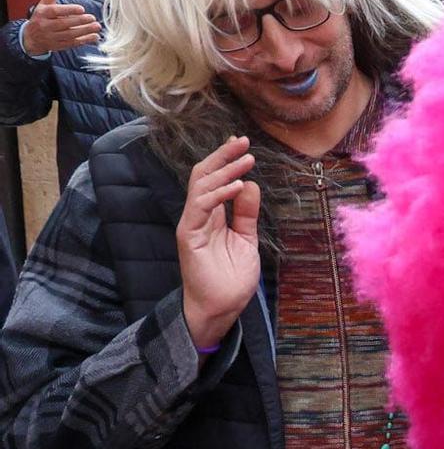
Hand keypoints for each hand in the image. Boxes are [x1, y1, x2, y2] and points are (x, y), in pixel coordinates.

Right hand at [19, 0, 100, 55]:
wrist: (31, 38)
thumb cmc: (41, 18)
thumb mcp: (43, 5)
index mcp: (43, 14)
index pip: (55, 11)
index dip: (68, 10)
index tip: (82, 8)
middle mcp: (46, 26)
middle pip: (63, 24)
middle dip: (79, 21)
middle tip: (92, 18)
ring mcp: (52, 37)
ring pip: (69, 35)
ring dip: (85, 31)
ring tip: (97, 26)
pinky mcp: (59, 46)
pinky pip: (72, 43)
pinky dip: (85, 40)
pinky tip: (95, 36)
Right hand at [176, 137, 263, 346]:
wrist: (221, 307)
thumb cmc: (231, 277)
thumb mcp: (246, 240)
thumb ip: (246, 214)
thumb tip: (250, 185)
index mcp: (212, 215)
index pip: (214, 179)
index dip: (226, 161)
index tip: (244, 145)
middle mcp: (198, 215)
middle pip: (204, 175)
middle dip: (222, 156)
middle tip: (242, 140)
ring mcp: (192, 224)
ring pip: (201, 186)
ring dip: (225, 170)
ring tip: (247, 160)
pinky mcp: (188, 235)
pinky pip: (201, 207)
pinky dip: (219, 194)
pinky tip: (238, 186)